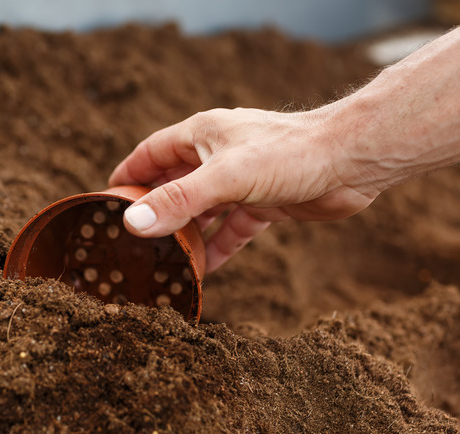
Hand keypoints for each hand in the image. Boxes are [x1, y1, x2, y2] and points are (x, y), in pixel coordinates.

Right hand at [108, 107, 378, 272]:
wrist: (352, 162)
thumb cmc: (291, 154)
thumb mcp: (227, 178)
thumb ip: (180, 200)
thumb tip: (134, 222)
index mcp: (201, 135)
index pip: (151, 153)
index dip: (129, 174)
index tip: (107, 198)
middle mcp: (218, 155)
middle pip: (175, 184)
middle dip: (156, 210)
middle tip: (131, 239)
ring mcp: (241, 180)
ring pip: (203, 210)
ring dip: (186, 234)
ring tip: (162, 262)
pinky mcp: (263, 202)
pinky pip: (232, 228)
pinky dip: (218, 247)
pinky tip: (204, 271)